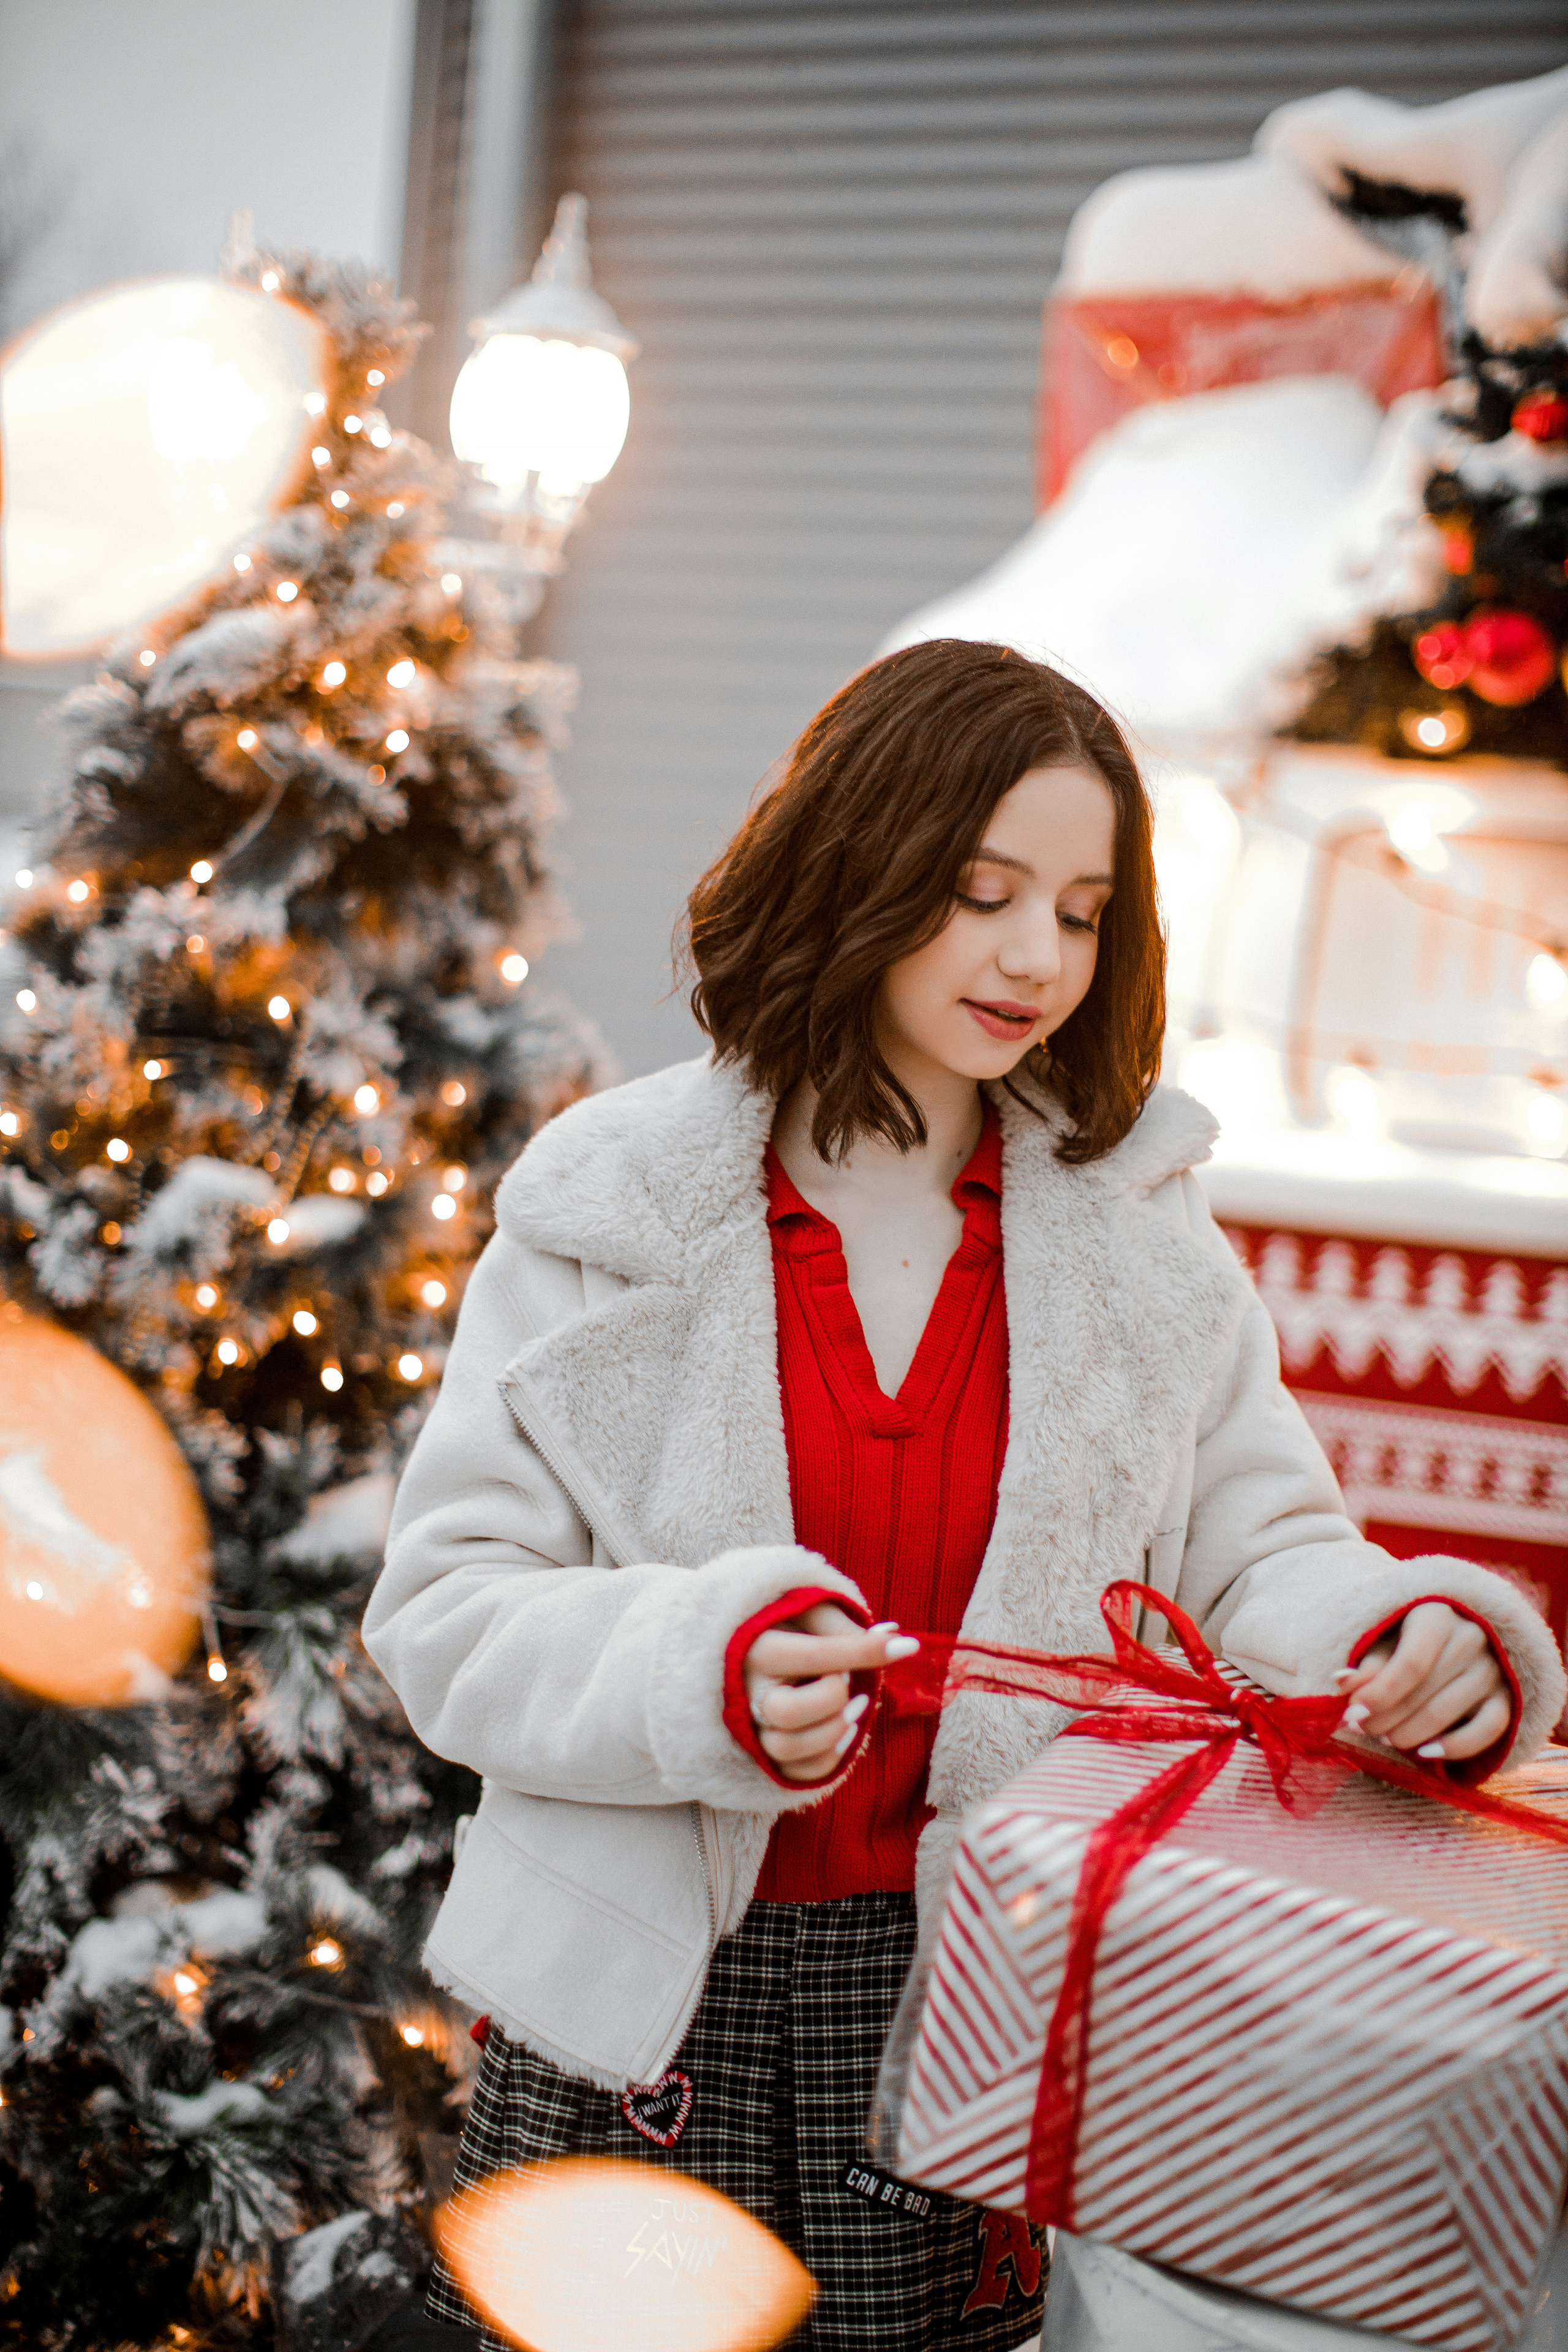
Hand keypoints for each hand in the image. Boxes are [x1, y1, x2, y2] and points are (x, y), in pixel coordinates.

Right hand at [743, 1604, 918, 1782]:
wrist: (757, 1654)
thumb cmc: (791, 1629)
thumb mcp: (812, 1614)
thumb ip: (846, 1628)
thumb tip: (896, 1638)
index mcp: (758, 1650)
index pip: (815, 1654)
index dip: (866, 1650)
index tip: (907, 1646)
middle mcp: (749, 1695)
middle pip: (788, 1712)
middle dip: (833, 1700)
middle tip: (852, 1685)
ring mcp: (754, 1731)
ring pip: (789, 1748)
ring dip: (834, 1731)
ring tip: (855, 1709)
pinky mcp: (767, 1758)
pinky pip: (797, 1774)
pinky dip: (829, 1758)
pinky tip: (845, 1732)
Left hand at [1336, 1602, 1510, 1762]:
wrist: (1462, 1638)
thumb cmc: (1412, 1639)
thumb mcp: (1386, 1641)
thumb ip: (1368, 1663)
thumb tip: (1341, 1682)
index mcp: (1437, 1616)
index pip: (1410, 1663)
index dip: (1379, 1693)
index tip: (1352, 1712)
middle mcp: (1471, 1639)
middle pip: (1425, 1690)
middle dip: (1386, 1716)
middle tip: (1360, 1728)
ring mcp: (1493, 1670)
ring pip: (1448, 1711)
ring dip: (1410, 1733)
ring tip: (1384, 1739)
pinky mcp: (1508, 1698)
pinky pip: (1487, 1730)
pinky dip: (1456, 1747)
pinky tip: (1426, 1754)